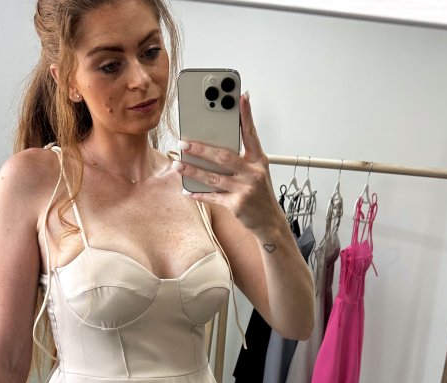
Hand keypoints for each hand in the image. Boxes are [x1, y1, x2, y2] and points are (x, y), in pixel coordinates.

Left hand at [174, 92, 283, 232]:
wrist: (269, 222)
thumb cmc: (259, 193)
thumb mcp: (256, 172)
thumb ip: (241, 158)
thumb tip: (214, 145)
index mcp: (258, 160)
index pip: (251, 133)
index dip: (246, 115)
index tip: (241, 97)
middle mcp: (253, 172)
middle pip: (223, 157)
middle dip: (201, 149)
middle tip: (184, 143)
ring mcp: (245, 189)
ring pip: (213, 177)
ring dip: (193, 170)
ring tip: (178, 164)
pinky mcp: (237, 205)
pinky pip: (213, 196)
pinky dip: (198, 194)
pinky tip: (186, 190)